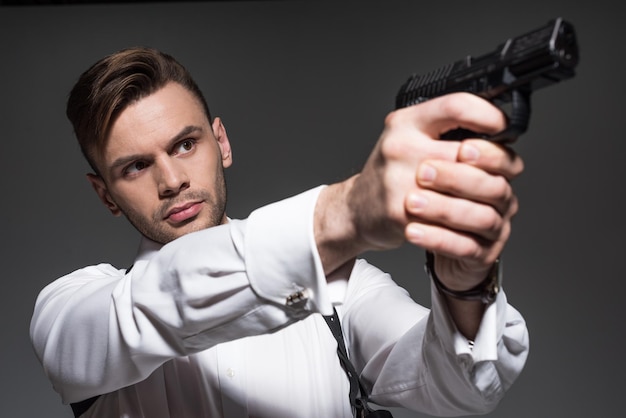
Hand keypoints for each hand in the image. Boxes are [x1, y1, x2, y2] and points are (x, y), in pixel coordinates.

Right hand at [315, 92, 522, 277]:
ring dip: (487, 197)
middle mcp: (400, 147)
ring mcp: (399, 180)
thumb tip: (496, 131)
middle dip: (496, 166)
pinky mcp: (401, 212)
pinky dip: (467, 223)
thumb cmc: (390, 173)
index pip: (456, 106)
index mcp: (405, 123)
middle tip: (502, 173)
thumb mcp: (408, 138)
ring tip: (488, 199)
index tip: (500, 127)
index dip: (488, 115)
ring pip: (467, 188)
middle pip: (469, 151)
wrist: (355, 209)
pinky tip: (470, 221)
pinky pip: (450, 218)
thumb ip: (443, 130)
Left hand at [404, 130, 523, 289]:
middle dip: (457, 177)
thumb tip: (438, 111)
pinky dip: (438, 239)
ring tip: (412, 202)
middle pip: (492, 182)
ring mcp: (492, 222)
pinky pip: (464, 248)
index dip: (487, 145)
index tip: (464, 145)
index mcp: (485, 160)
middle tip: (423, 172)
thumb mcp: (414, 149)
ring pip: (481, 216)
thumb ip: (432, 127)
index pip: (500, 144)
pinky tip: (413, 230)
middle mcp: (495, 190)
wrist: (399, 227)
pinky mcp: (480, 251)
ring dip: (444, 209)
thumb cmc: (409, 187)